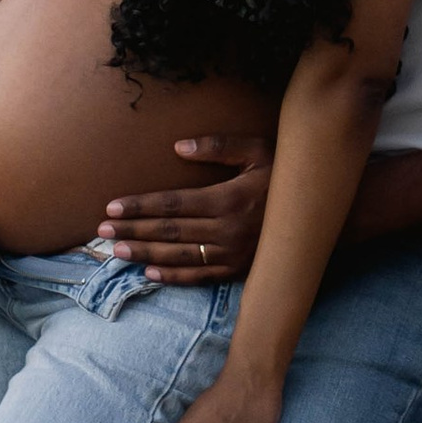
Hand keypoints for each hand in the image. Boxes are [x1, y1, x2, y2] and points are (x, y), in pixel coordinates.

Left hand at [97, 148, 272, 283]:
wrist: (320, 215)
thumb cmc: (285, 176)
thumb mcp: (258, 151)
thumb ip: (219, 147)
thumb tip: (178, 146)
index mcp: (228, 198)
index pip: (173, 203)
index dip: (140, 206)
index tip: (112, 207)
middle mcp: (227, 229)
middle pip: (169, 231)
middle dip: (133, 230)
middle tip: (101, 232)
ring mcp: (233, 253)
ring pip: (179, 256)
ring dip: (145, 254)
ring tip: (117, 252)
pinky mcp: (239, 270)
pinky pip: (201, 276)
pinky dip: (174, 277)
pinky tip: (150, 273)